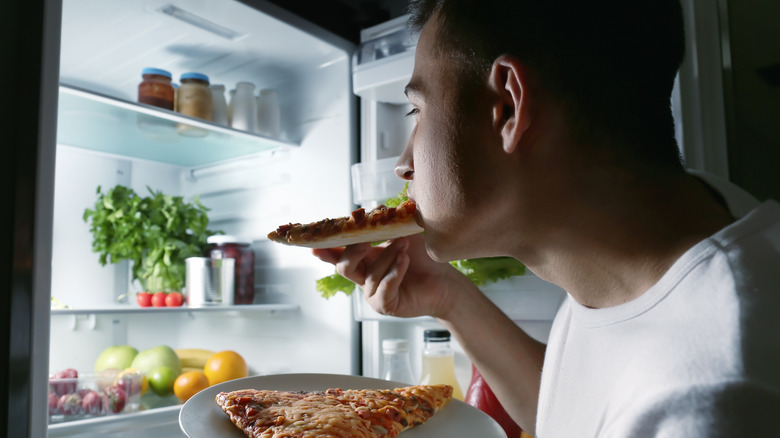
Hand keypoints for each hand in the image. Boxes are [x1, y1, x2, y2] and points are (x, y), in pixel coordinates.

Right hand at [312, 234, 462, 317]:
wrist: (443, 280)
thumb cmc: (421, 259)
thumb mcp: (403, 235)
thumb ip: (387, 223)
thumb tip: (376, 208)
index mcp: (363, 261)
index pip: (338, 255)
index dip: (325, 250)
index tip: (314, 244)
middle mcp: (364, 278)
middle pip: (344, 267)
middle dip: (353, 252)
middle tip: (367, 241)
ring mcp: (373, 294)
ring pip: (369, 276)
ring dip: (387, 257)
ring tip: (404, 246)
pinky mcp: (387, 305)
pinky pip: (384, 289)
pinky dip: (394, 273)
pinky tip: (404, 261)